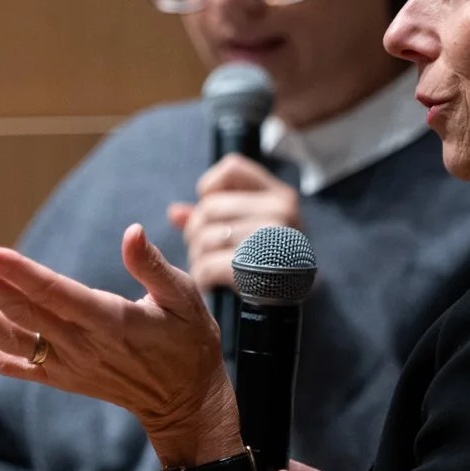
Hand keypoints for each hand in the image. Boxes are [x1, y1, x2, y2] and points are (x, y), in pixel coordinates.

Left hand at [0, 225, 240, 465]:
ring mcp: (66, 364)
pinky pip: (13, 364)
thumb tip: (132, 232)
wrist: (184, 403)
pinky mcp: (60, 377)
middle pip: (20, 310)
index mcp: (109, 320)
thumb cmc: (188, 343)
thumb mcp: (186, 298)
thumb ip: (153, 266)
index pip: (52, 292)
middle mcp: (80, 344)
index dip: (15, 271)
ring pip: (9, 335)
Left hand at [168, 155, 303, 293]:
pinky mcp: (260, 270)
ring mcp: (272, 240)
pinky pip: (210, 265)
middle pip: (210, 208)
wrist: (294, 301)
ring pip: (207, 238)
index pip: (232, 168)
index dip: (211, 189)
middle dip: (196, 232)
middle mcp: (280, 211)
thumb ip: (215, 216)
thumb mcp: (251, 229)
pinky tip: (208, 281)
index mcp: (280, 195)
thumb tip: (175, 213)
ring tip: (205, 267)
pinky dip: (202, 276)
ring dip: (197, 257)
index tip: (213, 214)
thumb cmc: (269, 261)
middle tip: (201, 250)